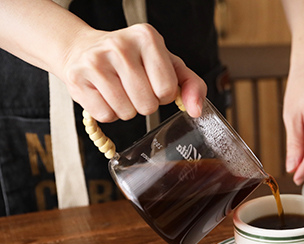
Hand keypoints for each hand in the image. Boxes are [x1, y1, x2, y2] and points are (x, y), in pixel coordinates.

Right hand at [59, 23, 205, 121]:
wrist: (84, 49)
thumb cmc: (134, 60)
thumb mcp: (168, 65)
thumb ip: (191, 85)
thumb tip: (197, 110)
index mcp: (147, 37)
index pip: (167, 89)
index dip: (163, 95)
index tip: (153, 83)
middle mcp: (120, 45)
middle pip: (147, 105)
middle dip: (145, 104)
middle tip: (134, 88)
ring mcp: (95, 60)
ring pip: (126, 113)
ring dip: (127, 109)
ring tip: (119, 90)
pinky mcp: (77, 77)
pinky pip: (105, 115)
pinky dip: (108, 112)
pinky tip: (104, 94)